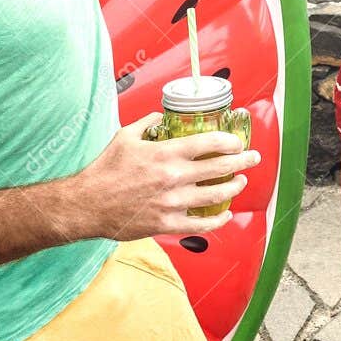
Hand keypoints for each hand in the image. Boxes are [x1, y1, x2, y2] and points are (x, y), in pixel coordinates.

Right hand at [76, 112, 257, 239]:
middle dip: (242, 161)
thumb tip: (163, 117)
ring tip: (241, 181)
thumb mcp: (125, 136)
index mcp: (165, 153)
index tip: (237, 141)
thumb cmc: (104, 170)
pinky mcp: (166, 224)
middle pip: (220, 168)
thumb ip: (148, 124)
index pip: (209, 143)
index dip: (230, 141)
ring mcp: (172, 202)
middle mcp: (173, 177)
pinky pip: (200, 224)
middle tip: (253, 157)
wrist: (86, 204)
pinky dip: (217, 220)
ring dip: (234, 187)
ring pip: (215, 195)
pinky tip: (225, 215)